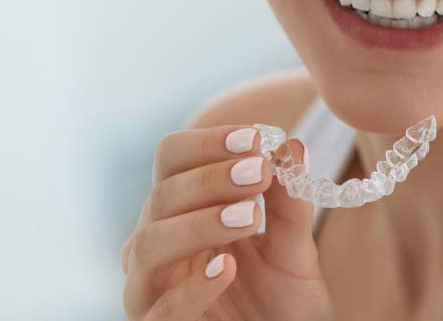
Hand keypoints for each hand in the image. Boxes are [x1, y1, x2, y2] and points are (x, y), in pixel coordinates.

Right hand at [121, 125, 333, 319]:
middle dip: (212, 178)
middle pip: (162, 195)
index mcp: (183, 210)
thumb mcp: (293, 246)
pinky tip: (228, 267)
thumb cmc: (281, 299)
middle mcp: (157, 244)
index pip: (173, 160)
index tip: (253, 138)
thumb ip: (289, 202)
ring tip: (249, 216)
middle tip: (259, 172)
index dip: (207, 143)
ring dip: (200, 223)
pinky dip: (192, 286)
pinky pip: (160, 309)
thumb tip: (293, 146)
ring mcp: (150, 290)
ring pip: (149, 244)